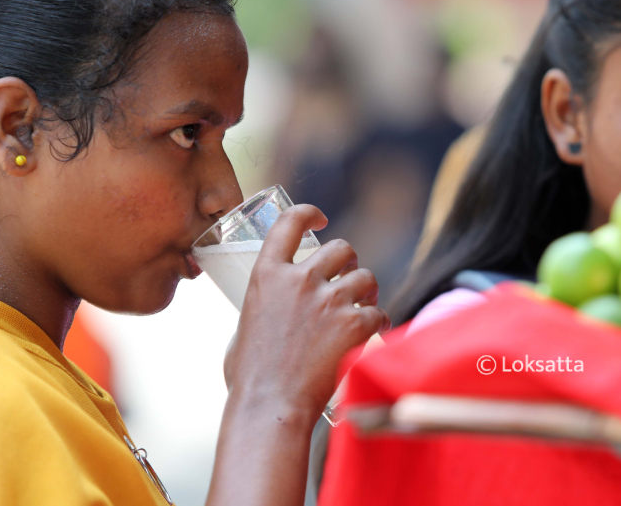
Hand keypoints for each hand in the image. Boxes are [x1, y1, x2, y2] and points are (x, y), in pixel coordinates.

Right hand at [223, 204, 388, 424]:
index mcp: (267, 275)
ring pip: (365, 276)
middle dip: (349, 261)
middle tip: (350, 278)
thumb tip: (269, 313)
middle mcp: (299, 280)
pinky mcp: (353, 324)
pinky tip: (373, 333)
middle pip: (340, 248)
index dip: (309, 214)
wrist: (270, 406)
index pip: (289, 222)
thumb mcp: (241, 328)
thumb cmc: (250, 378)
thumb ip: (261, 310)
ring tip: (365, 306)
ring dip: (368, 290)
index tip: (321, 219)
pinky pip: (378, 312)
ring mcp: (328, 301)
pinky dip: (379, 322)